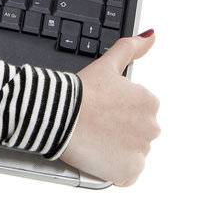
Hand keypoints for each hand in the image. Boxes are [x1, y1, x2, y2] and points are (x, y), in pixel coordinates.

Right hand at [58, 32, 160, 186]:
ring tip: (95, 141)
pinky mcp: (129, 171)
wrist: (60, 115)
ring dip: (117, 151)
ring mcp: (141, 151)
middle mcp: (152, 127)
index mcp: (150, 102)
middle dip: (119, 132)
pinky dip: (114, 170)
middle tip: (95, 126)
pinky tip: (99, 158)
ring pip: (132, 154)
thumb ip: (132, 47)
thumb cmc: (82, 91)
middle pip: (137, 134)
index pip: (138, 113)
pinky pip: (126, 175)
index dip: (117, 113)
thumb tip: (151, 35)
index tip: (101, 111)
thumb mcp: (108, 63)